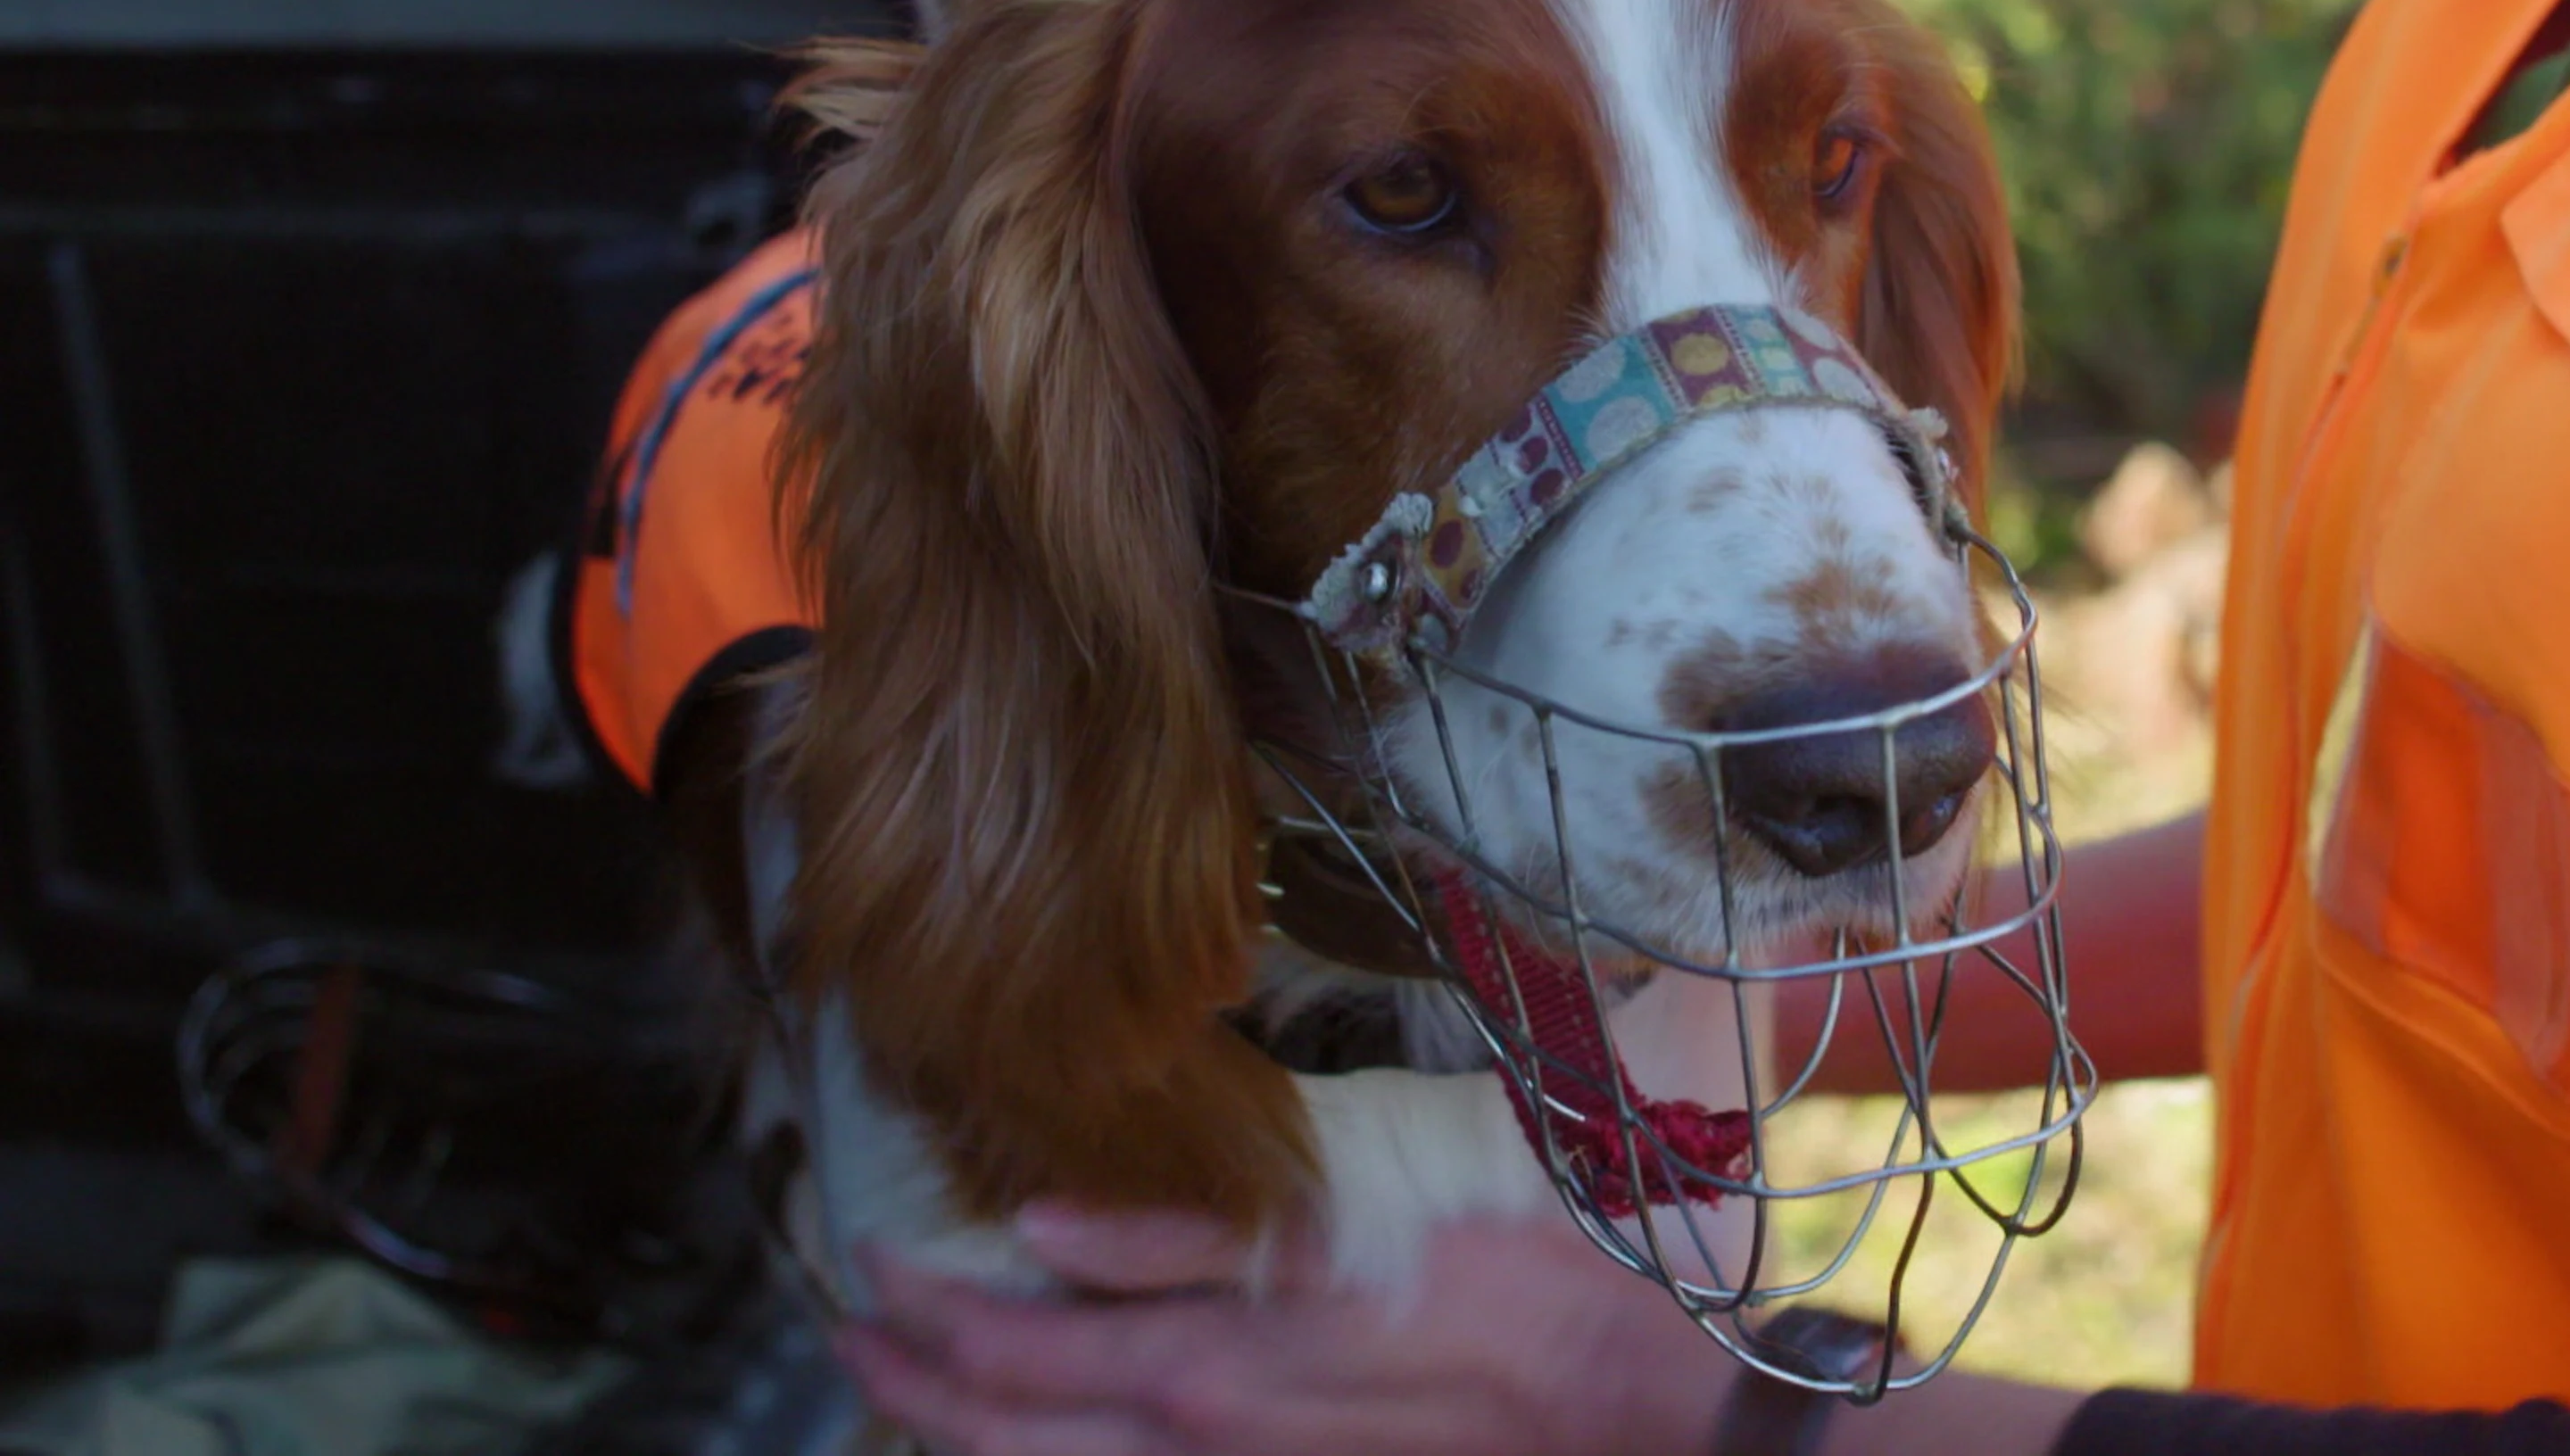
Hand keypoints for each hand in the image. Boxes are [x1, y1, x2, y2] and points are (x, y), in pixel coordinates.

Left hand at [835, 1206, 1735, 1455]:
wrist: (1625, 1400)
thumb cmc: (1504, 1284)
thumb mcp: (1346, 1227)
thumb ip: (1184, 1233)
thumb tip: (1037, 1227)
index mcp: (1204, 1370)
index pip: (1011, 1352)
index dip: (923, 1314)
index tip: (870, 1261)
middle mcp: (1199, 1447)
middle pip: (1006, 1437)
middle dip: (911, 1385)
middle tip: (852, 1329)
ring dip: (972, 1434)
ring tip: (917, 1386)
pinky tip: (1055, 1434)